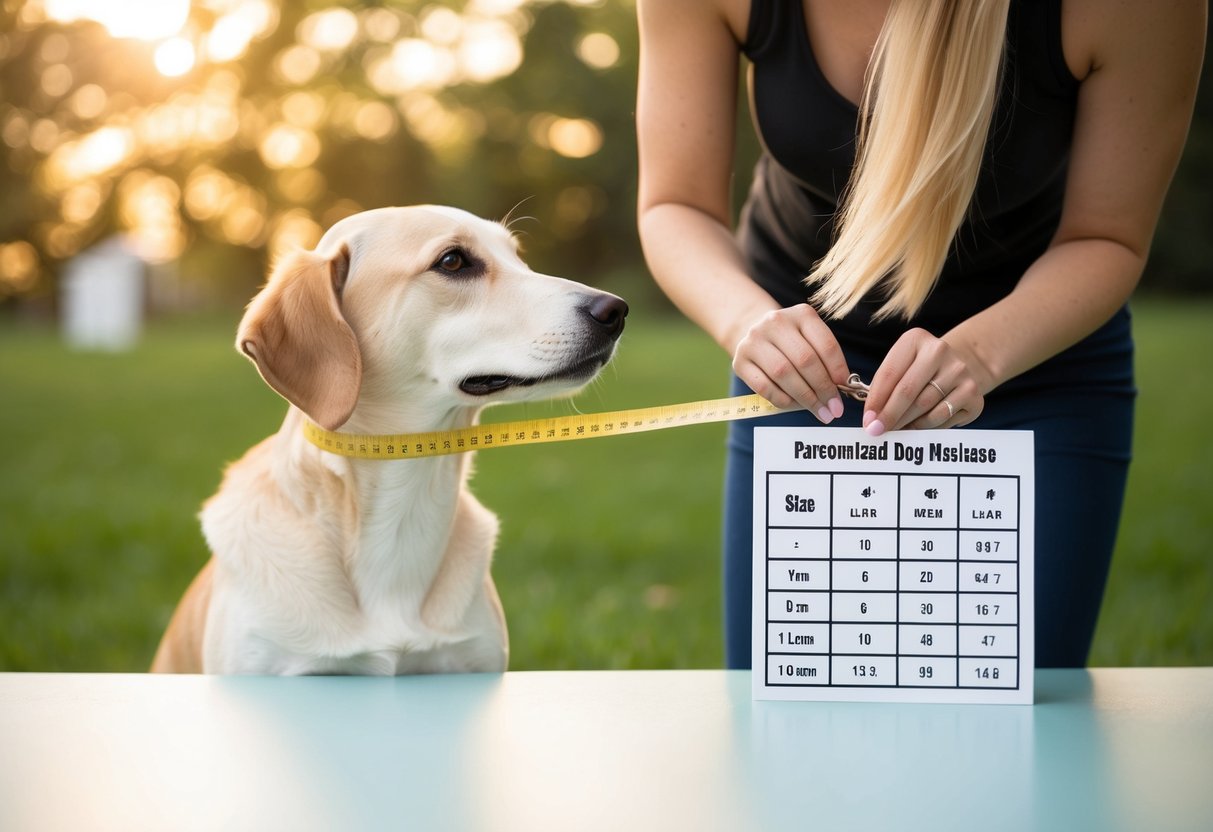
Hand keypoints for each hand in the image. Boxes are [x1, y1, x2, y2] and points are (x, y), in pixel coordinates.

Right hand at [731, 304, 851, 422]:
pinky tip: (795, 405)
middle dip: (823, 388)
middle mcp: (775, 322)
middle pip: (805, 360)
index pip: (825, 344)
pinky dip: (783, 400)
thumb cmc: (792, 343)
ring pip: (784, 373)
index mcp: (801, 314)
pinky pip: (764, 387)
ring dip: (805, 397)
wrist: (754, 333)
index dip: (837, 369)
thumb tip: (838, 393)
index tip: (844, 388)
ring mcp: (754, 341)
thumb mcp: (811, 341)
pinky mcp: (739, 361)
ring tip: (818, 410)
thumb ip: (825, 361)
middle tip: (833, 408)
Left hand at [862, 328, 986, 435]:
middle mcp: (939, 350)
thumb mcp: (900, 368)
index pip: (889, 374)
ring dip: (905, 423)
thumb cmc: (918, 371)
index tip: (867, 420)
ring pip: (923, 406)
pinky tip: (916, 428)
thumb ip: (884, 388)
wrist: (960, 367)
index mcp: (915, 339)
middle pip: (906, 391)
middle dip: (889, 415)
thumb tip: (872, 420)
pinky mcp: (972, 391)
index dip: (875, 400)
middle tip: (876, 431)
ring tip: (895, 430)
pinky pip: (941, 416)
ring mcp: (959, 370)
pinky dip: (925, 426)